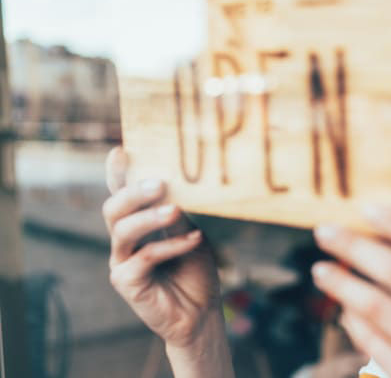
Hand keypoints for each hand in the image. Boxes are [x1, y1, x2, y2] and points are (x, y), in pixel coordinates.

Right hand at [102, 146, 220, 348]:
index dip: (117, 174)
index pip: (123, 194)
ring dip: (149, 217)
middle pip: (114, 208)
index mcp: (138, 224)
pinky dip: (170, 246)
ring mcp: (122, 261)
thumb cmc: (195, 271)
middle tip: (159, 183)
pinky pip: (144, 257)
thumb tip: (171, 188)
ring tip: (175, 210)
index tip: (120, 151)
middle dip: (133, 192)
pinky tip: (193, 240)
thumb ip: (179, 216)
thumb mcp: (192, 235)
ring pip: (123, 230)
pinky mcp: (126, 282)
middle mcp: (124, 240)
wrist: (202, 313)